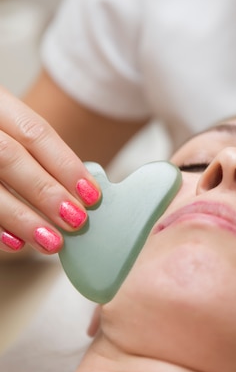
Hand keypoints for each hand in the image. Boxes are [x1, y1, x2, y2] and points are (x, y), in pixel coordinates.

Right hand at [0, 86, 100, 255]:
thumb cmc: (2, 137)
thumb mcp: (12, 128)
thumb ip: (37, 153)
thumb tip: (81, 191)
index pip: (34, 131)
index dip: (65, 165)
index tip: (91, 195)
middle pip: (9, 157)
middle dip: (45, 192)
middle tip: (76, 221)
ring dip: (21, 217)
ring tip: (51, 241)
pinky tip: (15, 243)